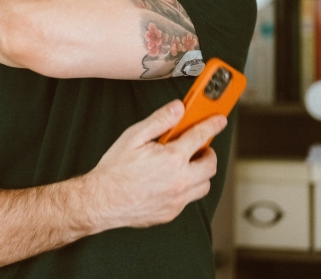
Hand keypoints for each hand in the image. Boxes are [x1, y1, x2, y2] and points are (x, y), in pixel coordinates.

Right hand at [83, 100, 226, 230]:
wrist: (102, 201)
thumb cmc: (114, 170)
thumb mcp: (134, 137)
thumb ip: (159, 121)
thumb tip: (177, 108)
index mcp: (172, 158)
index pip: (200, 136)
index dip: (212, 125)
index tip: (218, 120)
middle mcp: (180, 180)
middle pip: (210, 164)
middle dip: (208, 152)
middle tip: (199, 146)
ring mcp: (177, 199)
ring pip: (204, 185)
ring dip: (200, 172)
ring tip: (186, 164)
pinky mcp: (172, 212)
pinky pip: (189, 199)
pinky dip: (187, 188)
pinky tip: (172, 180)